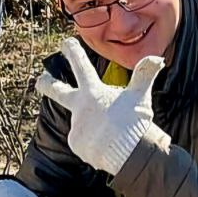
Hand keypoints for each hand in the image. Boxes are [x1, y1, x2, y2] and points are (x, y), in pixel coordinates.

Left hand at [35, 38, 164, 175]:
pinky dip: (95, 142)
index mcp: (92, 92)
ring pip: (83, 122)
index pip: (80, 66)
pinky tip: (108, 145)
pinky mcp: (77, 144)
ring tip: (112, 133)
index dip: (72, 52)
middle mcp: (79, 108)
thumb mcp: (140, 95)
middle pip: (57, 91)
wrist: (130, 153)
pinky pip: (85, 141)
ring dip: (93, 125)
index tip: (65, 43)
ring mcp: (76, 127)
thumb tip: (157, 58)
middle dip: (47, 83)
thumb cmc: (134, 121)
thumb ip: (145, 74)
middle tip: (41, 78)